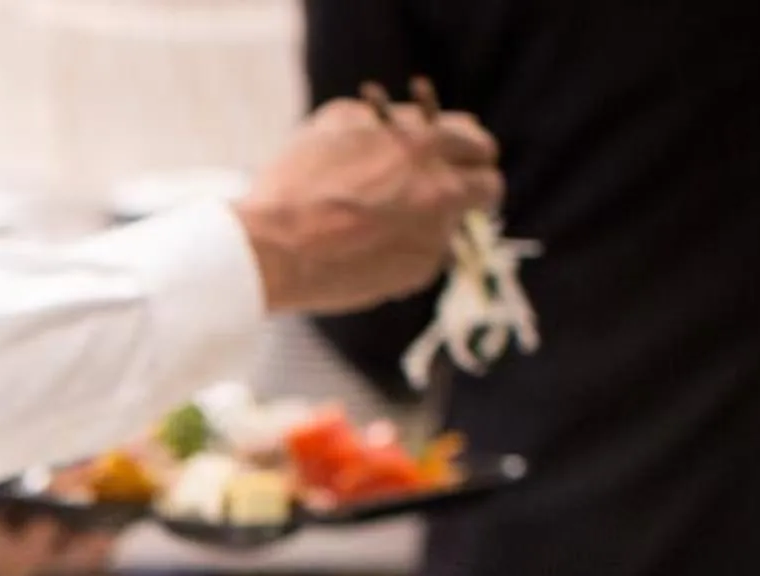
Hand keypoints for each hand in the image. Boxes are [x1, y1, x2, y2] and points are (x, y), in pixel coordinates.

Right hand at [234, 96, 502, 314]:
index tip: (455, 160)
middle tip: (446, 194)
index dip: (465, 151)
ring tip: (387, 227)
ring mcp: (435, 233)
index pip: (478, 143)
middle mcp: (443, 188)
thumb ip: (387, 119)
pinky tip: (368, 251)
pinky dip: (406, 253)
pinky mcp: (419, 272)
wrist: (270, 249)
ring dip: (432, 223)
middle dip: (472, 187)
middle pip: (489, 187)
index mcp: (426, 143)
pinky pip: (428, 258)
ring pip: (455, 226)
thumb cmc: (296, 182)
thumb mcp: (338, 123)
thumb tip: (408, 121)